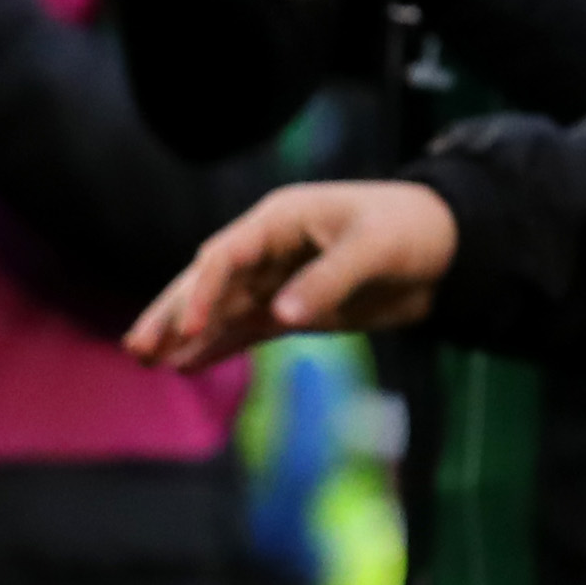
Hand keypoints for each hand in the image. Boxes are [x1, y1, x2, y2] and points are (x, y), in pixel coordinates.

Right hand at [127, 181, 458, 369]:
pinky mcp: (294, 308)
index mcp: (282, 219)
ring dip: (187, 334)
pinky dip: (220, 345)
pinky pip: (247, 328)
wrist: (447, 249)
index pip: (227, 255)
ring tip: (149, 361)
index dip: (202, 290)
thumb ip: (329, 279)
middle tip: (138, 347)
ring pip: (221, 309)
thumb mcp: (375, 247)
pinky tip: (188, 364)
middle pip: (209, 281)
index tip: (186, 327)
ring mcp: (279, 280)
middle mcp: (270, 248)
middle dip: (173, 313)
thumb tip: (282, 315)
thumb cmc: (411, 229)